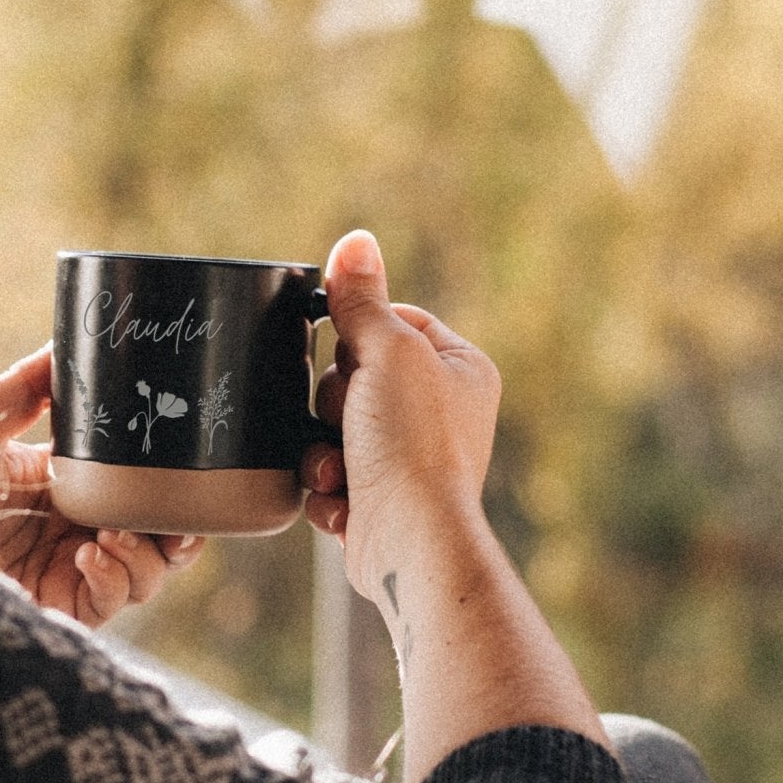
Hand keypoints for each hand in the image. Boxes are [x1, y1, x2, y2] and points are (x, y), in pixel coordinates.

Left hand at [0, 346, 201, 626]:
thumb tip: (62, 344)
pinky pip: (115, 600)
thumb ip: (22, 387)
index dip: (170, 481)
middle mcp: (80, 533)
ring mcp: (75, 574)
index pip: (139, 488)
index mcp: (71, 488)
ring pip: (150, 572)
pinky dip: (116, 576)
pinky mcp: (64, 609)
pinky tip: (89, 554)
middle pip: (161, 537)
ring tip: (114, 531)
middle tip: (176, 512)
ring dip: (147, 551)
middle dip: (181, 528)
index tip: (185, 458)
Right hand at [300, 230, 500, 599]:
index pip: (394, 322)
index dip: (359, 335)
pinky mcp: (376, 499)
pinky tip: (345, 498)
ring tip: (343, 467)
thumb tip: (355, 242)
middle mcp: (440, 412)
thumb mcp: (389, 352)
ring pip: (330, 426)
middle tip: (352, 419)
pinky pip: (326, 472)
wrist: (409, 541)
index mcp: (459, 369)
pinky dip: (327, 487)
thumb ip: (364, 299)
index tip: (352, 353)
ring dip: (323, 447)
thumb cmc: (412, 444)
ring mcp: (407, 458)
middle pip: (352, 374)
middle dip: (335, 401)